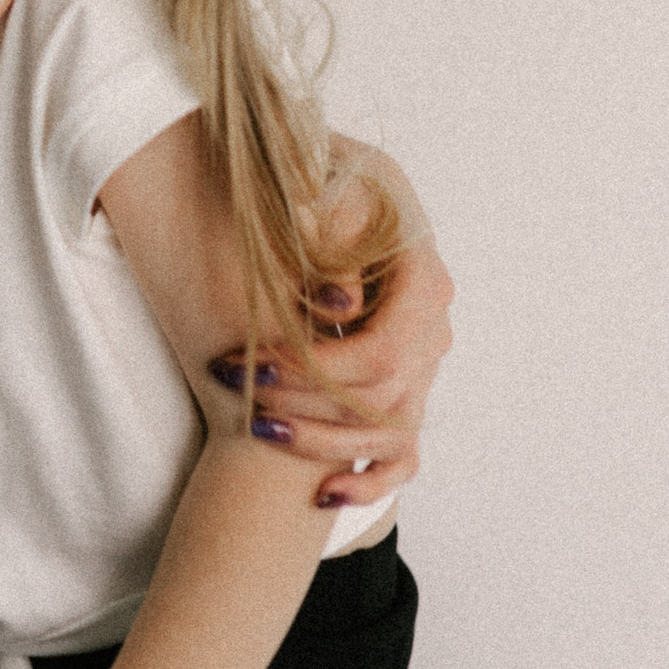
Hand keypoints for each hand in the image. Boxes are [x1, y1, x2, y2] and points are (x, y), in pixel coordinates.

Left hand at [205, 144, 454, 509]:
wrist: (330, 177)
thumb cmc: (322, 172)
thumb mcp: (321, 177)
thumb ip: (325, 223)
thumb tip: (336, 298)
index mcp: (422, 275)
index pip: (381, 352)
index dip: (316, 370)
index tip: (254, 364)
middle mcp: (432, 325)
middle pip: (380, 395)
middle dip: (304, 402)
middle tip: (236, 388)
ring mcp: (423, 361)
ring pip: (389, 432)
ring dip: (323, 442)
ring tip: (257, 430)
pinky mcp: (404, 386)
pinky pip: (403, 456)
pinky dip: (370, 482)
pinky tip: (322, 495)